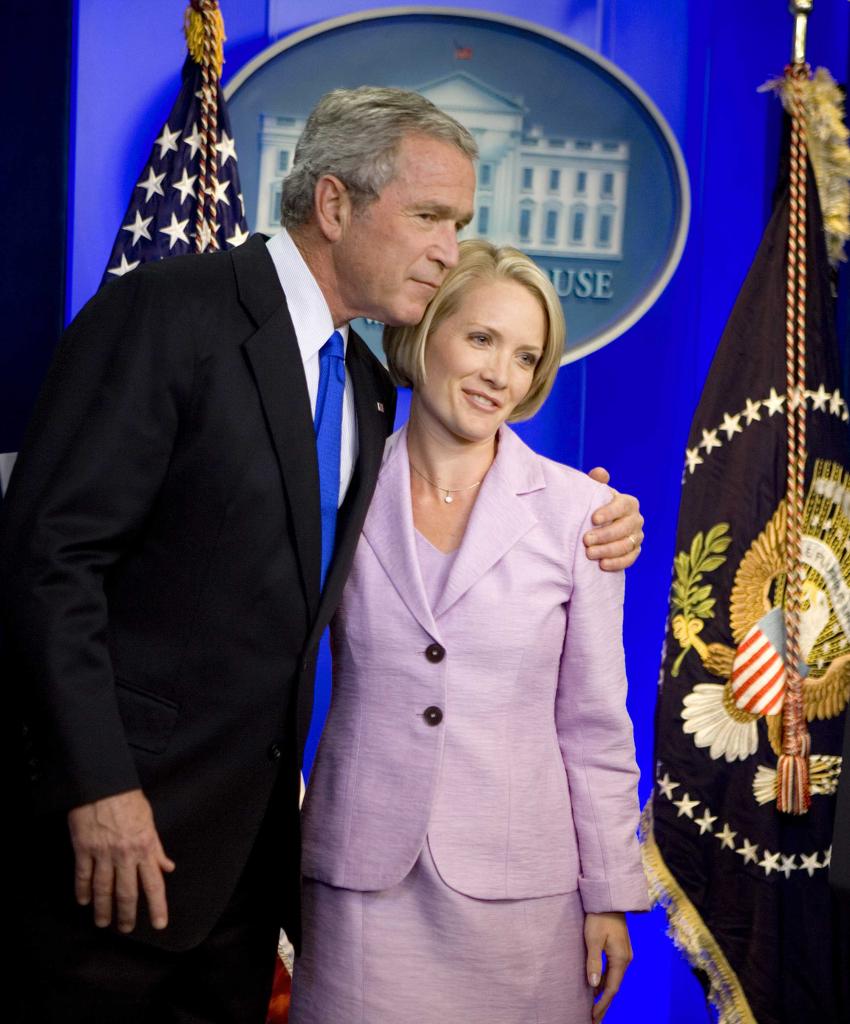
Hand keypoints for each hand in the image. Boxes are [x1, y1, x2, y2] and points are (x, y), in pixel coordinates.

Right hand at [68, 789, 174, 932]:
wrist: (103, 785)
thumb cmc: (128, 800)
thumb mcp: (150, 821)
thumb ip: (157, 847)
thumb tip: (167, 867)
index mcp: (145, 847)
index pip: (154, 883)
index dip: (158, 906)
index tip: (160, 923)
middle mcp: (125, 854)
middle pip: (127, 892)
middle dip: (127, 915)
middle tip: (126, 929)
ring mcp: (103, 853)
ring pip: (104, 889)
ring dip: (103, 909)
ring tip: (103, 922)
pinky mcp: (84, 849)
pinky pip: (83, 876)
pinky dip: (83, 891)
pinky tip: (84, 901)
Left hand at [584, 468, 642, 570]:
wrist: (598, 527)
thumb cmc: (594, 507)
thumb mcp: (593, 494)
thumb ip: (596, 483)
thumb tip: (600, 472)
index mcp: (628, 503)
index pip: (623, 506)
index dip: (609, 512)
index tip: (593, 519)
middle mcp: (636, 519)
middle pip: (624, 528)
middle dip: (605, 535)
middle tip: (586, 540)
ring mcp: (637, 537)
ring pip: (626, 545)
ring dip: (608, 550)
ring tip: (590, 554)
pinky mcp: (635, 551)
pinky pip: (630, 559)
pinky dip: (617, 563)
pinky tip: (602, 564)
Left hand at [584, 911, 631, 1021]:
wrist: (608, 899)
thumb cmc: (599, 917)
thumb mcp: (593, 940)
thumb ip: (593, 962)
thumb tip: (593, 986)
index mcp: (621, 959)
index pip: (612, 989)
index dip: (602, 1004)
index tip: (593, 1016)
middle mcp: (625, 959)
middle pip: (614, 987)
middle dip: (604, 1003)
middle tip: (593, 1018)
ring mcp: (623, 954)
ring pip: (613, 979)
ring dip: (604, 993)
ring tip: (593, 1006)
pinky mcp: (618, 949)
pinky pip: (612, 971)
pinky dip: (605, 981)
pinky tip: (597, 987)